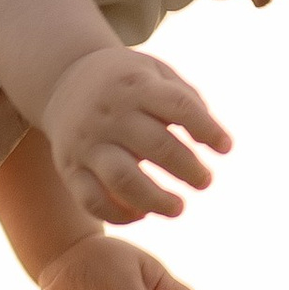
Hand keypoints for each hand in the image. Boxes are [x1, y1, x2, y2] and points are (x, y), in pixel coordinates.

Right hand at [43, 44, 229, 225]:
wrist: (62, 80)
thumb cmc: (126, 84)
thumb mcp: (154, 74)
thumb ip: (185, 101)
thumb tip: (218, 143)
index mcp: (136, 86)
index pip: (178, 107)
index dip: (207, 129)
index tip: (226, 148)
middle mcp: (111, 115)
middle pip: (155, 146)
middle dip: (188, 169)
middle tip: (205, 181)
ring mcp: (88, 144)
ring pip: (123, 179)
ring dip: (156, 200)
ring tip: (179, 208)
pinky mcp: (71, 170)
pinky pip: (94, 201)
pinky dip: (121, 215)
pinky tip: (143, 213)